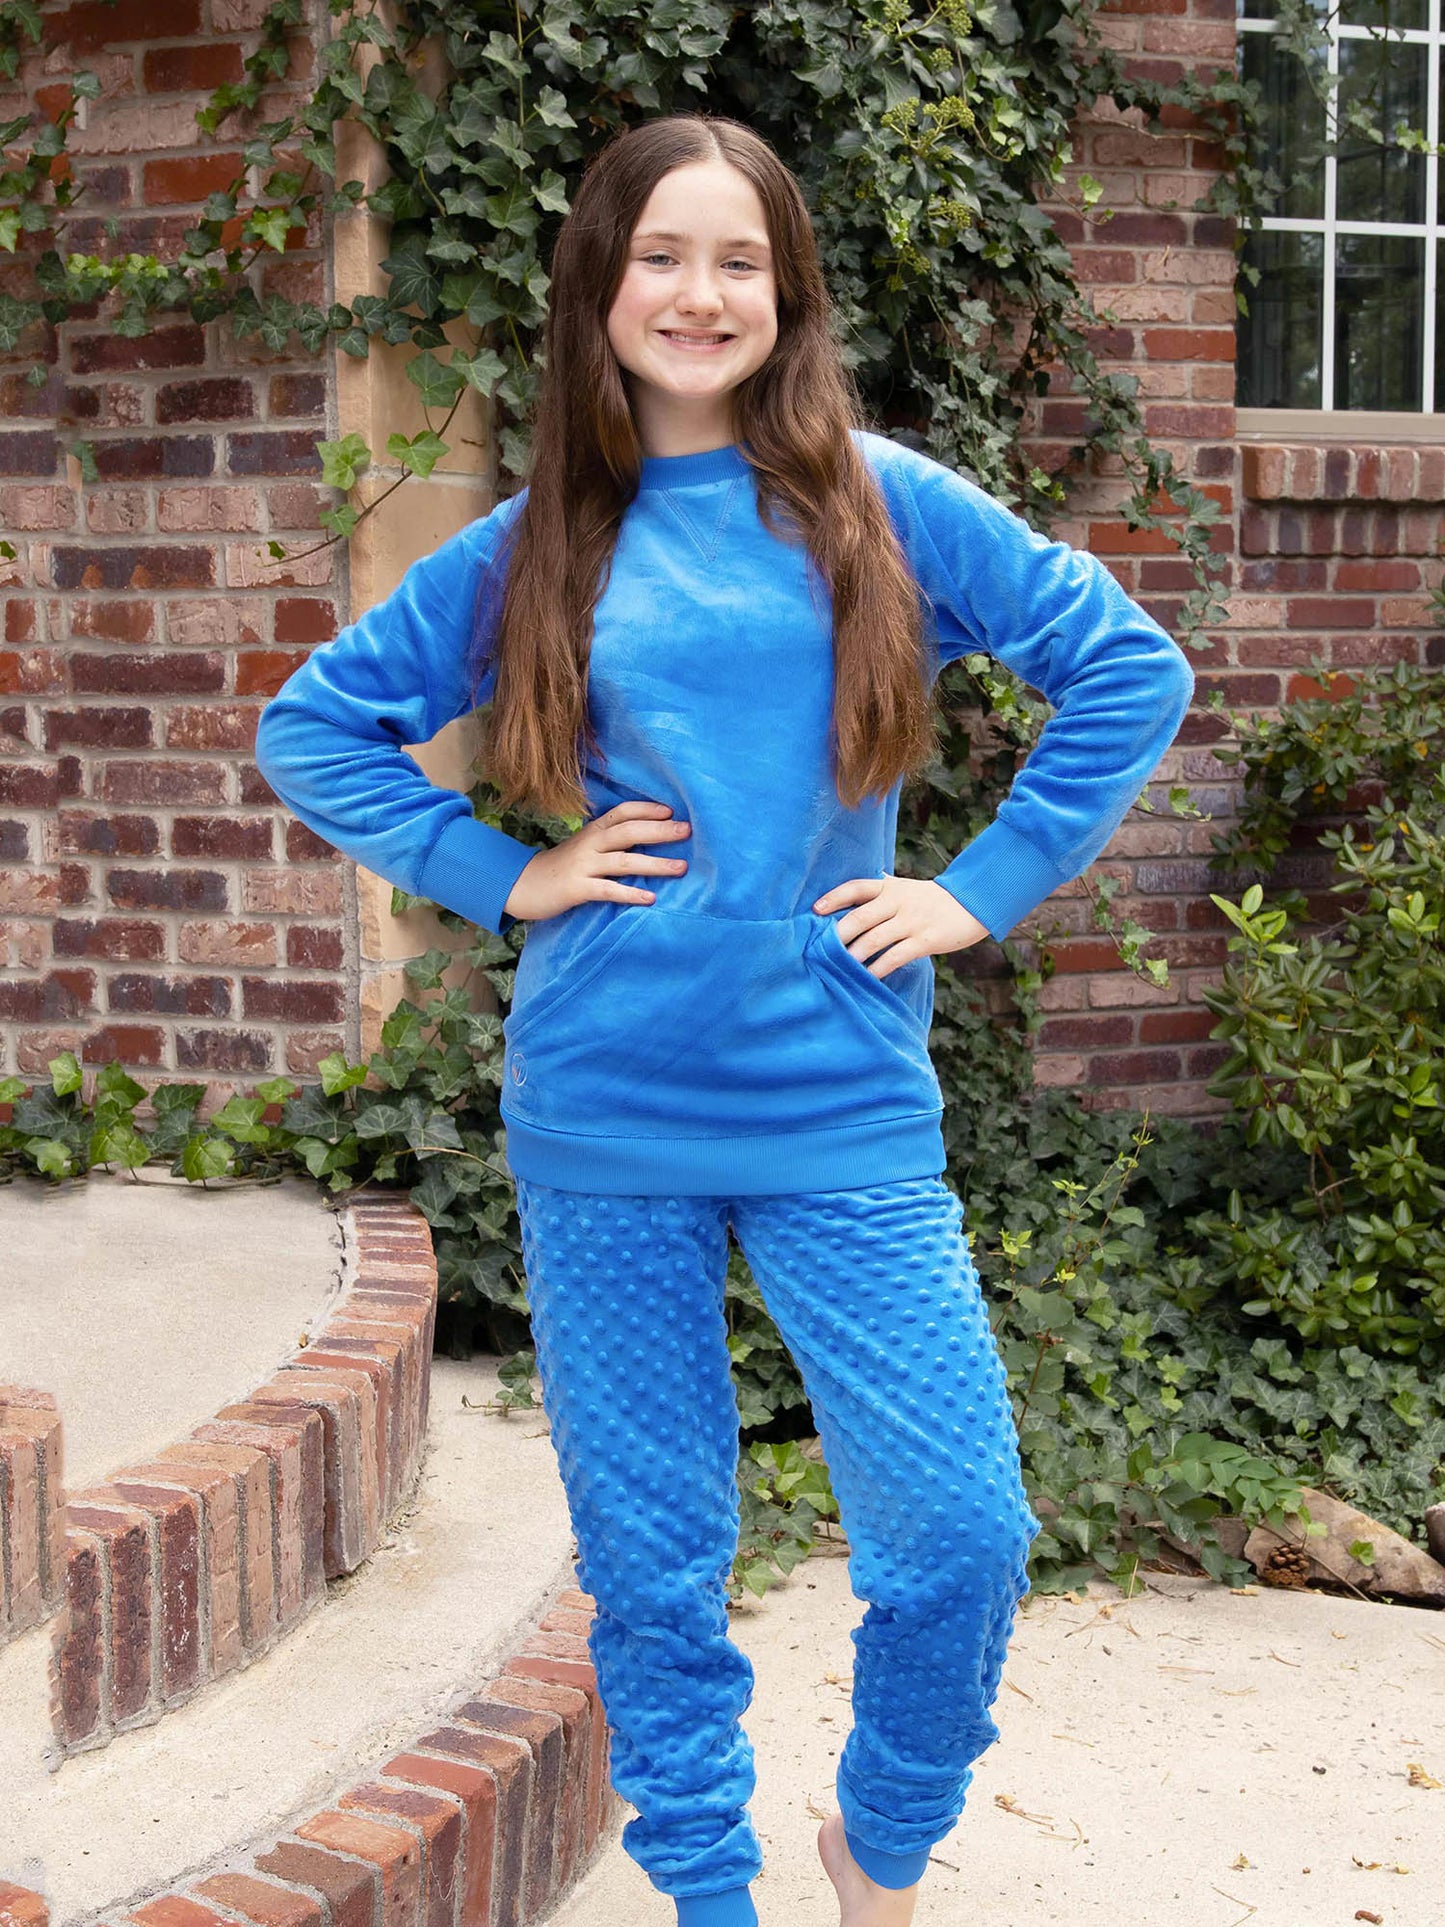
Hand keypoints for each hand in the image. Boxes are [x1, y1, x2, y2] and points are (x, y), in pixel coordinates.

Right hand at [503, 799, 690, 922]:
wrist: (522, 885)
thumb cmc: (562, 867)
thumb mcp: (585, 847)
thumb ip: (611, 841)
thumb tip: (650, 838)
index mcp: (593, 831)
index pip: (622, 812)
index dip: (647, 809)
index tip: (672, 812)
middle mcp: (590, 844)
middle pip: (628, 832)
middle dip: (660, 831)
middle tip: (687, 831)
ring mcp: (583, 866)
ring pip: (624, 861)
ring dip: (655, 864)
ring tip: (681, 868)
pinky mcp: (576, 889)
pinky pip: (607, 890)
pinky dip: (630, 893)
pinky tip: (650, 898)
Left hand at [812, 875, 988, 979]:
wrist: (973, 903)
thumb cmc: (932, 899)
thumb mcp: (906, 887)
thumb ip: (882, 887)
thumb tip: (858, 883)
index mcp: (889, 887)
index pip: (856, 888)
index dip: (834, 898)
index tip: (815, 910)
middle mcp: (898, 901)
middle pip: (861, 916)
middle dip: (838, 933)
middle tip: (818, 949)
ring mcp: (912, 921)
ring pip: (875, 939)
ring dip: (854, 954)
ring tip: (838, 966)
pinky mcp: (926, 940)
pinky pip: (896, 957)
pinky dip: (879, 969)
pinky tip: (867, 977)